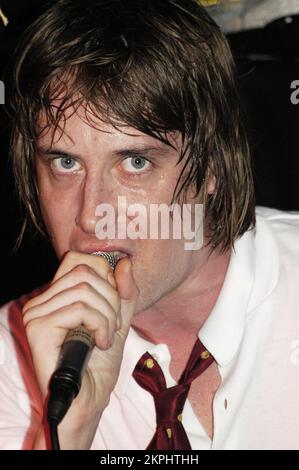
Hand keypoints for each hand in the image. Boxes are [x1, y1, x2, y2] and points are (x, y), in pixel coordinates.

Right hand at [23, 251, 138, 448]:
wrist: (89, 398)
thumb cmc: (100, 361)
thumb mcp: (119, 318)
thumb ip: (124, 291)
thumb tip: (126, 262)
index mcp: (56, 295)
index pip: (78, 259)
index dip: (104, 273)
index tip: (116, 300)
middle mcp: (41, 300)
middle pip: (85, 272)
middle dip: (111, 297)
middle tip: (114, 325)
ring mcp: (37, 313)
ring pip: (84, 289)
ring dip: (107, 314)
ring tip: (107, 336)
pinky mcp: (39, 328)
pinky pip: (79, 308)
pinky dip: (100, 324)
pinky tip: (100, 343)